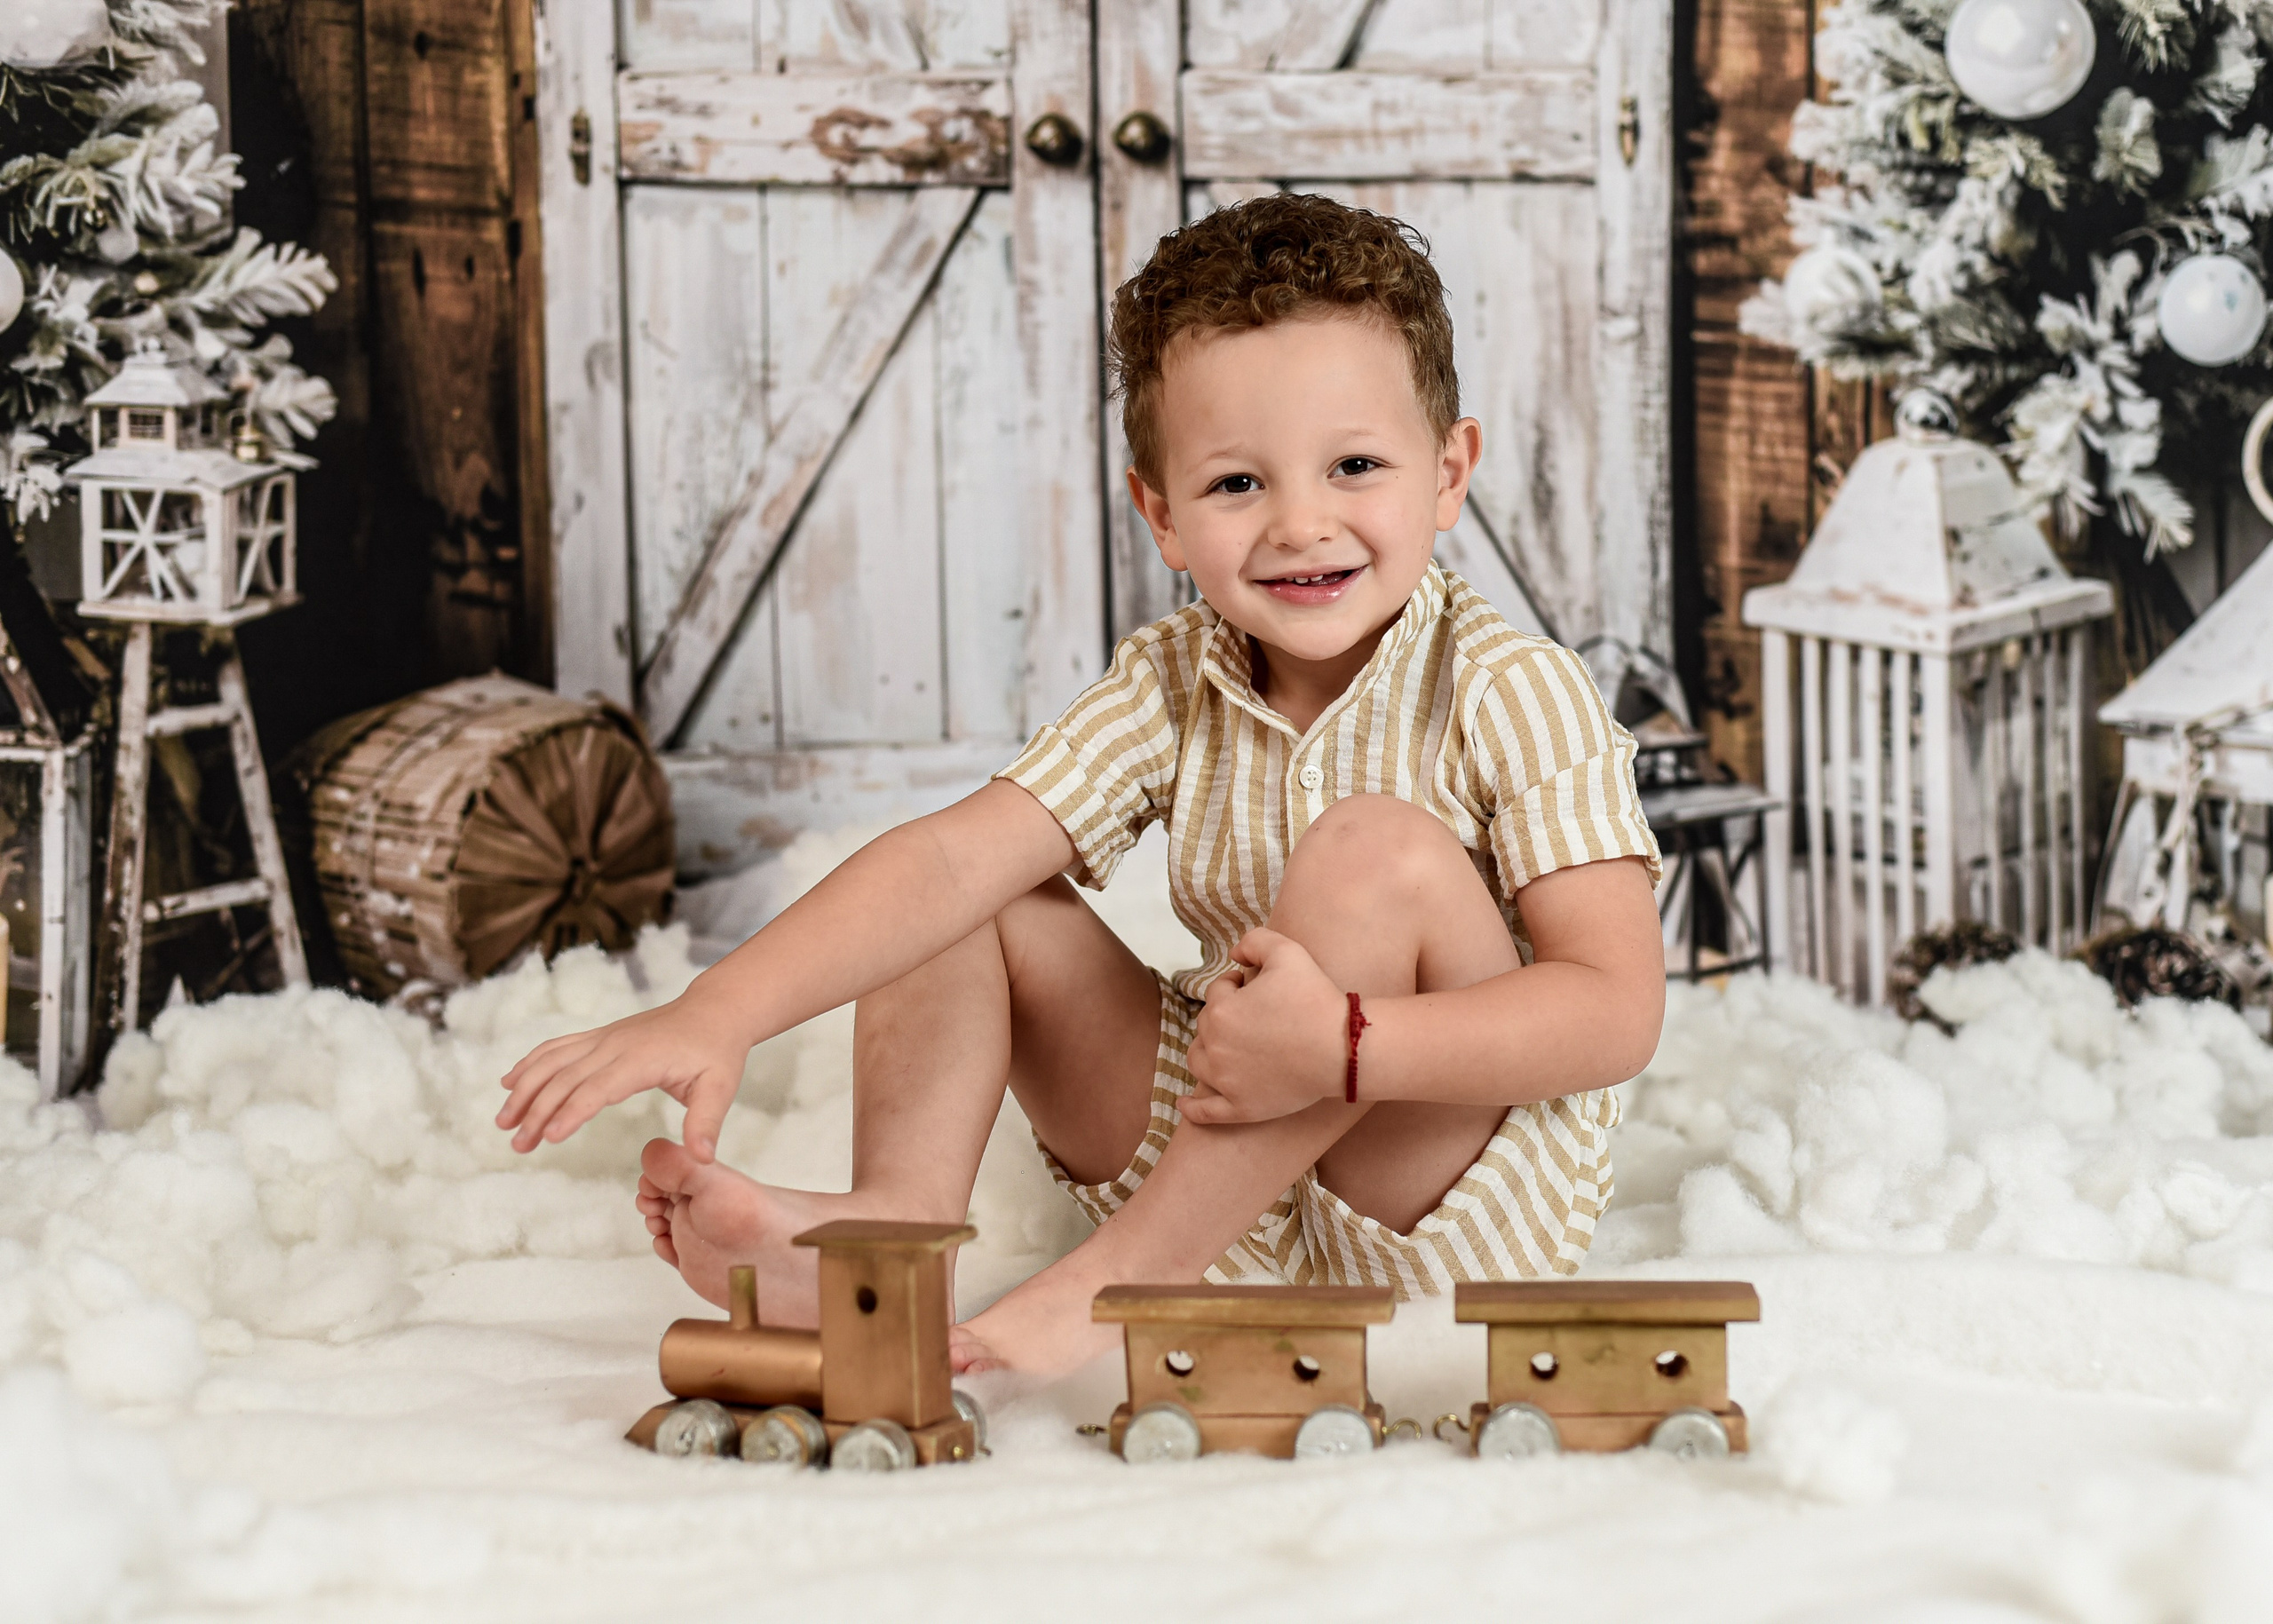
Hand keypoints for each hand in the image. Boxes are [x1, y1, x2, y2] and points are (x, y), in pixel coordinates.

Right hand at [495, 986, 752, 1160]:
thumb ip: (707, 1123)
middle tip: (518, 1146)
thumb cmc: (717, 1052)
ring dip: (524, 1089)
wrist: (714, 1011)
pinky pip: (557, 1048)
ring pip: (553, 1061)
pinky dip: (530, 1063)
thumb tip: (701, 1158)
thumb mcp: (721, 1088)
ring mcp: (604, 1038)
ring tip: (503, 1122)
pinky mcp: (599, 1037)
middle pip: (566, 1078)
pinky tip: (508, 1082)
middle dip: (538, 1111)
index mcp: (642, 1059)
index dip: (572, 1111)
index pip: (599, 1087)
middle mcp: (615, 1044)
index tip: (549, 1137)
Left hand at [1180, 928, 1345, 1124]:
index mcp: (1221, 1011)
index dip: (1237, 986)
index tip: (1258, 989)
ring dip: (1205, 1050)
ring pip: (1198, 1062)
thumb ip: (1254, 940)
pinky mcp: (1241, 1108)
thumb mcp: (1288, 951)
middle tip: (1256, 1016)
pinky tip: (1184, 1104)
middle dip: (1224, 1016)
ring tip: (1224, 1047)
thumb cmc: (1316, 999)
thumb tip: (1233, 954)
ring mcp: (1226, 1082)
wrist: (1344, 1048)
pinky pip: (1206, 1112)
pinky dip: (1192, 1108)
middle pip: (1206, 1025)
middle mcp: (1216, 1047)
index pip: (1218, 991)